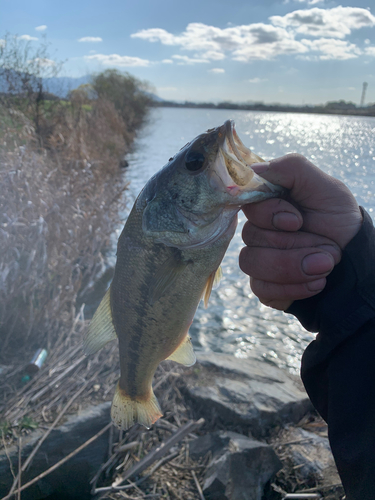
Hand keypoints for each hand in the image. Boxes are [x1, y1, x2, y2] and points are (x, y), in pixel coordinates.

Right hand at [239, 154, 362, 310]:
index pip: (247, 203)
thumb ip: (291, 168)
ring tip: (326, 265)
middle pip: (251, 236)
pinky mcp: (262, 285)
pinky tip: (315, 284)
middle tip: (327, 247)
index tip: (297, 221)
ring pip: (252, 262)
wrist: (355, 261)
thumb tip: (253, 171)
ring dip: (295, 267)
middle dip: (296, 244)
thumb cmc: (338, 220)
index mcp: (268, 203)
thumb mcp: (326, 187)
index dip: (270, 214)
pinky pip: (261, 288)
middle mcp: (257, 230)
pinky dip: (293, 288)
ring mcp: (257, 258)